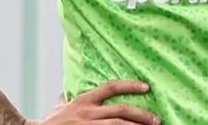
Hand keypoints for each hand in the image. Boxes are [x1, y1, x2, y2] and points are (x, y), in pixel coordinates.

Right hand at [26, 80, 159, 124]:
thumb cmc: (50, 122)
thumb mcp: (60, 106)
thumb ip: (67, 98)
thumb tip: (66, 92)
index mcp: (84, 100)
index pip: (111, 87)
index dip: (130, 85)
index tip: (146, 87)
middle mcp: (88, 113)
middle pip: (120, 110)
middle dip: (141, 115)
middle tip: (156, 119)